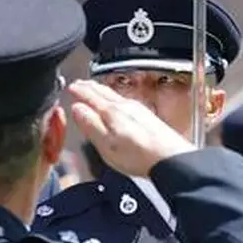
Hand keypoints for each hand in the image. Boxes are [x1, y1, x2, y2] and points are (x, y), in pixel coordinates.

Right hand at [66, 80, 195, 176]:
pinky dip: (115, 98)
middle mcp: (126, 107)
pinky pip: (126, 101)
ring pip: (115, 95)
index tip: (71, 86)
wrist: (171, 159)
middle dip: (90, 87)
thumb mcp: (105, 143)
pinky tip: (117, 102)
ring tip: (95, 89)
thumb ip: (90, 124)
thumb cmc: (139, 155)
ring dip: (102, 91)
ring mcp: (139, 111)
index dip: (79, 91)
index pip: (91, 96)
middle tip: (80, 83)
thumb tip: (77, 109)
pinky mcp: (148, 118)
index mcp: (112, 112)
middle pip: (104, 92)